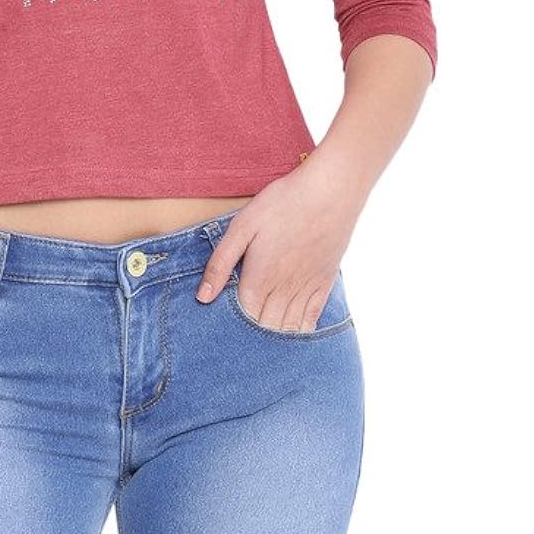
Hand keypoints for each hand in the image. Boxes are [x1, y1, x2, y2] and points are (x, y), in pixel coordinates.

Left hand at [195, 164, 356, 331]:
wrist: (330, 192)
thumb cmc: (282, 203)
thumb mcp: (242, 226)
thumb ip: (221, 263)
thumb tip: (203, 297)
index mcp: (258, 280)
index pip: (241, 320)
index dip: (230, 327)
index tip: (220, 329)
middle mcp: (283, 292)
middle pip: (264, 329)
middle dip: (250, 337)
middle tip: (237, 339)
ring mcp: (306, 290)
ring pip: (287, 329)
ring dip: (274, 338)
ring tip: (261, 341)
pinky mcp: (324, 284)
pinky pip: (311, 320)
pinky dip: (299, 331)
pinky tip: (291, 333)